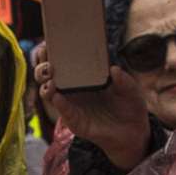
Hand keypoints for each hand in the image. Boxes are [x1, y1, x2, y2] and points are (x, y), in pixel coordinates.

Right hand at [34, 47, 149, 168]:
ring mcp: (71, 104)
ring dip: (46, 85)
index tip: (49, 43)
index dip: (51, 51)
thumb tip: (114, 69)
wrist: (133, 132)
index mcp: (84, 75)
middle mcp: (73, 88)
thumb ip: (124, 80)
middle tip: (49, 63)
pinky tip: (58, 96)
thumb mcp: (131, 90)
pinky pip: (63, 111)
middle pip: (46, 74)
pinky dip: (59, 103)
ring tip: (51, 80)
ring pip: (48, 92)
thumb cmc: (129, 105)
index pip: (61, 60)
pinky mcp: (74, 120)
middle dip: (42, 66)